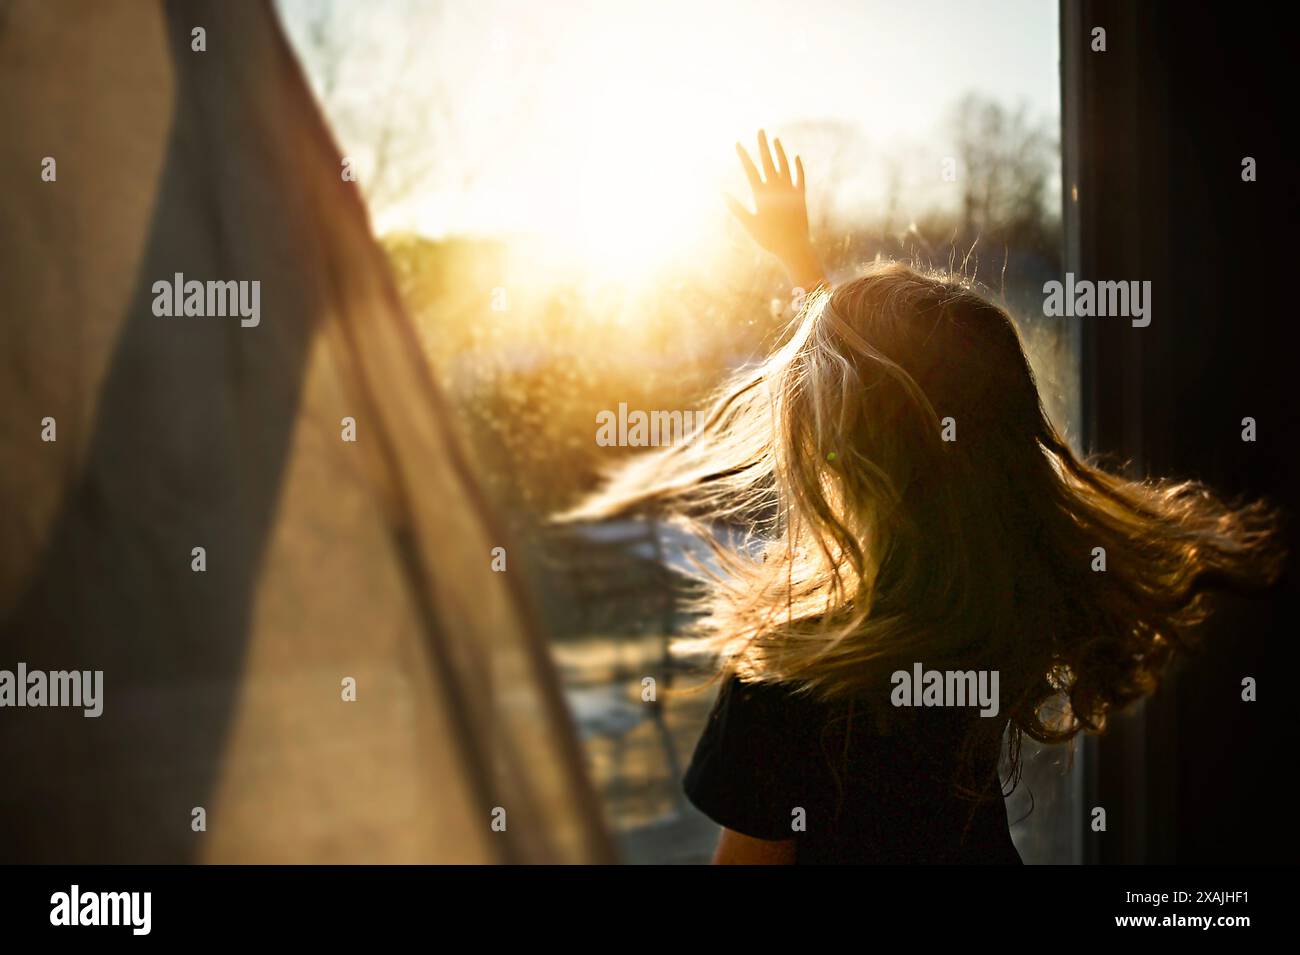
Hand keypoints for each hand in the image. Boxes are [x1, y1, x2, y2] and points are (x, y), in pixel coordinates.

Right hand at [726, 130, 824, 288]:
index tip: (738, 143)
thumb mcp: (749, 224)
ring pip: (784, 165)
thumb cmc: (768, 238)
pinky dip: (797, 166)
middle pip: (768, 161)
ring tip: (775, 139)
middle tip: (760, 130)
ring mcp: (790, 190)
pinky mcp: (801, 195)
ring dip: (779, 151)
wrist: (794, 247)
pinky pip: (799, 177)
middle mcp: (776, 188)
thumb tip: (722, 193)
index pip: (751, 170)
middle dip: (763, 145)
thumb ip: (736, 208)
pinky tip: (795, 157)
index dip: (744, 156)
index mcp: (762, 194)